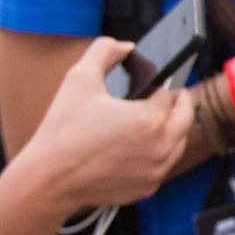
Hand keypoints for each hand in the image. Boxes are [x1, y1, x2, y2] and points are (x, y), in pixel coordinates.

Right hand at [11, 38, 194, 212]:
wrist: (48, 179)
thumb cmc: (62, 129)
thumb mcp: (79, 78)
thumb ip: (104, 50)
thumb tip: (125, 45)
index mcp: (150, 119)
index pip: (170, 92)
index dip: (163, 83)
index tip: (159, 80)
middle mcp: (160, 147)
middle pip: (185, 118)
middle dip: (180, 103)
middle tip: (173, 94)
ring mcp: (156, 171)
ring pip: (178, 144)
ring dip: (173, 128)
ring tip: (159, 116)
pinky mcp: (147, 188)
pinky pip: (163, 166)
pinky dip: (158, 154)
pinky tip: (144, 145)